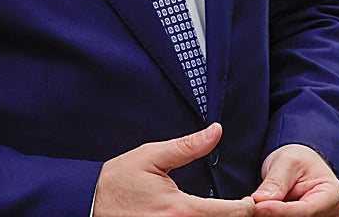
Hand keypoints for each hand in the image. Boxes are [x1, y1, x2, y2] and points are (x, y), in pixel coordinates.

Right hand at [93, 123, 255, 216]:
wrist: (88, 206)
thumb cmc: (118, 180)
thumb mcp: (151, 157)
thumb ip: (187, 146)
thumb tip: (216, 130)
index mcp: (181, 210)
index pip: (233, 213)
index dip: (248, 206)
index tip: (250, 198)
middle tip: (244, 207)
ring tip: (226, 213)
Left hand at [249, 144, 338, 215]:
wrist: (302, 166)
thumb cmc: (300, 160)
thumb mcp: (287, 162)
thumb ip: (275, 182)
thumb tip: (259, 201)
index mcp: (334, 194)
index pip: (307, 210)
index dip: (281, 211)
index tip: (258, 207)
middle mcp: (332, 212)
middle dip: (275, 214)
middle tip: (254, 207)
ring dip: (274, 215)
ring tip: (259, 206)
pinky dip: (276, 215)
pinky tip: (266, 210)